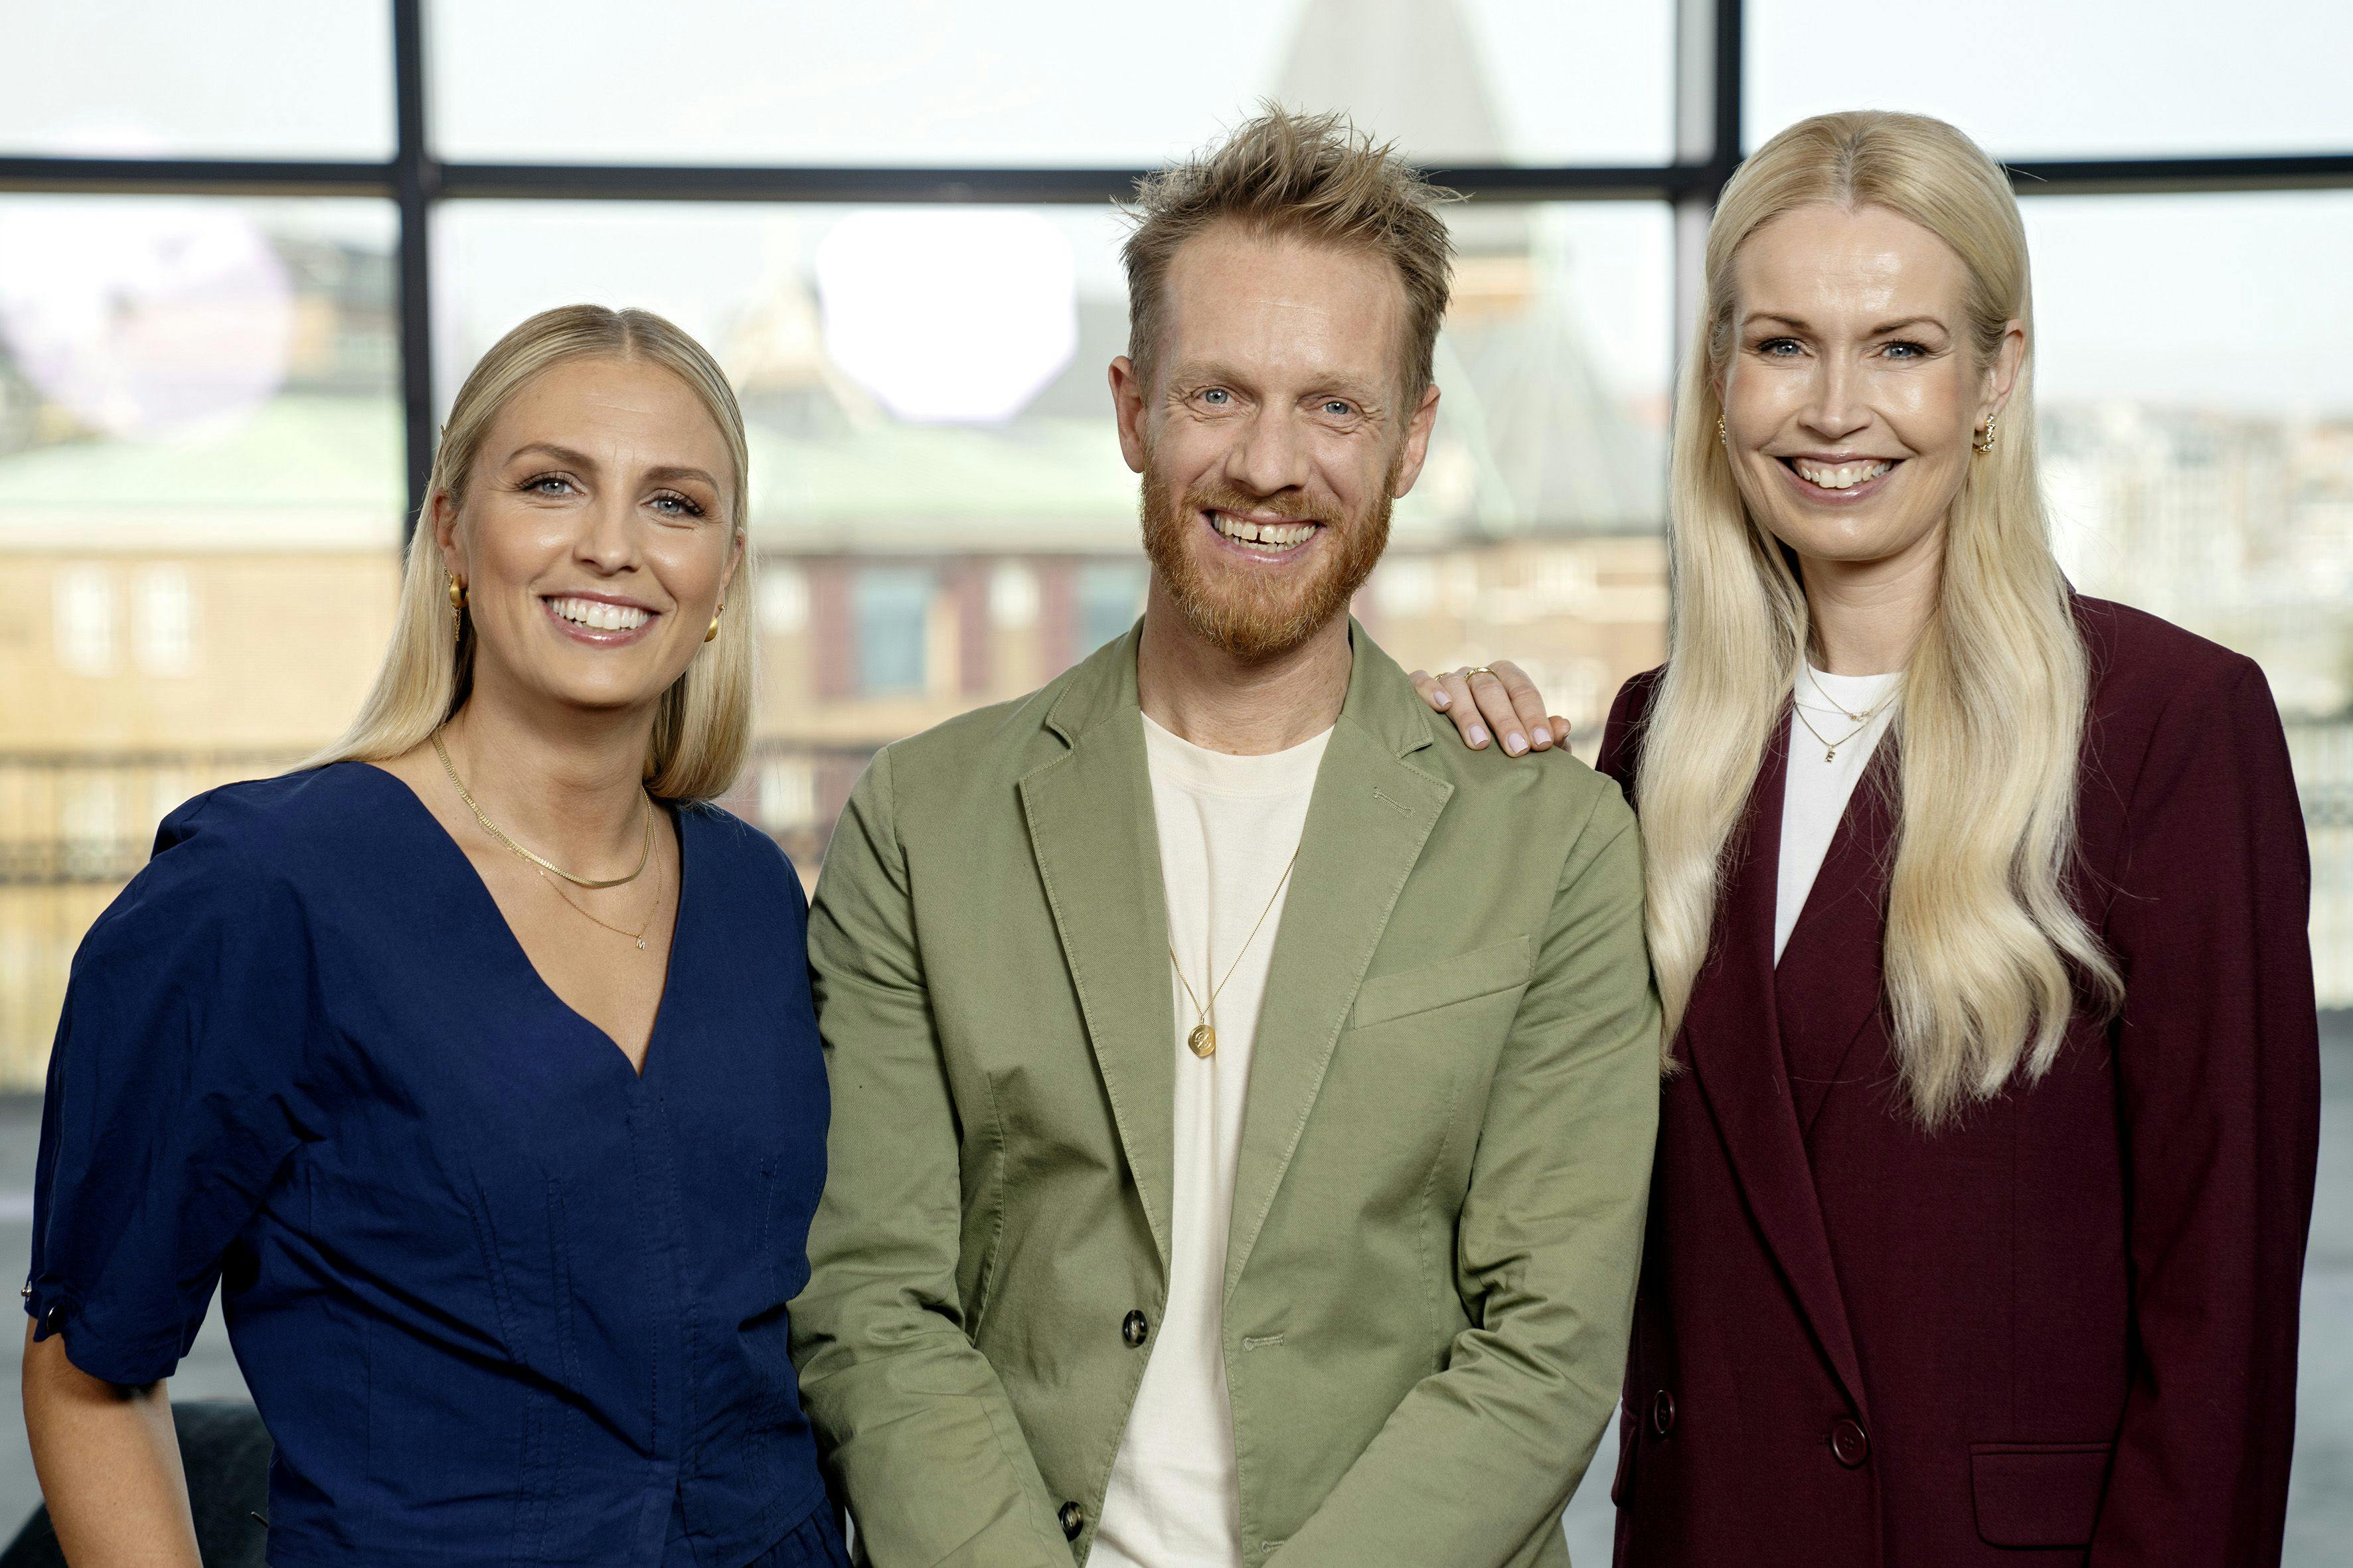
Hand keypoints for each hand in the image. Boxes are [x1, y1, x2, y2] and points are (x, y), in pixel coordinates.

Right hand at [1407, 661, 1570, 756]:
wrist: (1454, 751)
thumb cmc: (1499, 747)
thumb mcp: (1525, 742)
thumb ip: (1546, 736)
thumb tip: (1563, 726)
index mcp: (1507, 680)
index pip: (1522, 691)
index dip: (1533, 717)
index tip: (1542, 744)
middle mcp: (1477, 675)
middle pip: (1491, 688)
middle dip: (1506, 720)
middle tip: (1517, 750)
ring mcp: (1448, 679)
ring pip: (1457, 686)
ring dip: (1469, 714)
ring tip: (1479, 744)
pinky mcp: (1419, 687)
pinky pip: (1421, 680)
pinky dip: (1430, 689)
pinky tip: (1441, 707)